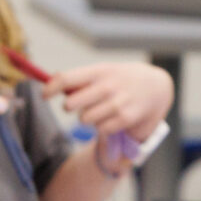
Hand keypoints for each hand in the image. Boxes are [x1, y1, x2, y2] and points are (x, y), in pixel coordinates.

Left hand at [50, 61, 172, 148]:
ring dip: (89, 118)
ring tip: (102, 110)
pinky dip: (103, 127)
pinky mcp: (126, 118)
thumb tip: (51, 84)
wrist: (156, 87)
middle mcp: (108, 85)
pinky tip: (113, 118)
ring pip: (84, 119)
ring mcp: (117, 102)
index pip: (66, 78)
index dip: (51, 88)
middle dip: (71, 107)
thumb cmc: (122, 80)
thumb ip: (80, 80)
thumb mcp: (104, 73)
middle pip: (71, 103)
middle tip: (80, 105)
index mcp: (99, 71)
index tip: (44, 95)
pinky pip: (100, 129)